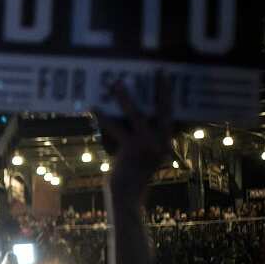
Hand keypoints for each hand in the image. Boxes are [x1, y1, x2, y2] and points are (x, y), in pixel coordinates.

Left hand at [97, 73, 172, 199]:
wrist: (127, 192)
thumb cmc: (135, 174)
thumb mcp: (149, 156)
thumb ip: (149, 139)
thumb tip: (139, 114)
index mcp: (166, 142)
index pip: (171, 114)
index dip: (169, 96)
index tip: (167, 78)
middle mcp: (161, 142)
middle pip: (162, 109)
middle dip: (160, 89)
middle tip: (157, 71)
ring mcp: (146, 144)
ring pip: (135, 114)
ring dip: (125, 97)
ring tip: (116, 82)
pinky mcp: (130, 147)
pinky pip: (115, 127)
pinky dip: (103, 116)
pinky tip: (93, 106)